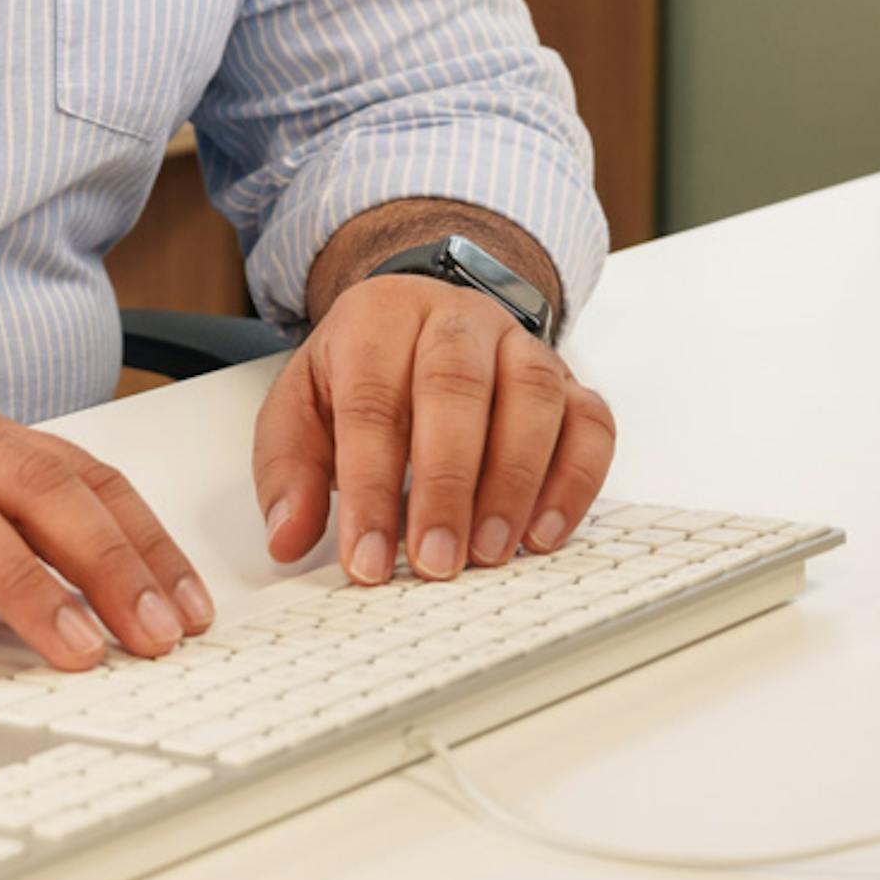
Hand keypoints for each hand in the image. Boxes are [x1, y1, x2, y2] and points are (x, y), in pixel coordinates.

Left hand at [252, 277, 614, 585]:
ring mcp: (521, 346)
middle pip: (457, 390)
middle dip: (446, 486)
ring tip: (489, 553)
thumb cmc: (362, 373)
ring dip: (515, 483)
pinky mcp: (571, 382)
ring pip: (533, 397)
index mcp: (379, 318)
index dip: (369, 487)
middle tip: (436, 562)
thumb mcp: (301, 407)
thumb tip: (288, 537)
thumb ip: (289, 472)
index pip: (373, 402)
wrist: (421, 319)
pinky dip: (576, 480)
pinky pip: (591, 422)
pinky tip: (545, 533)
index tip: (367, 558)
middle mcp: (456, 320)